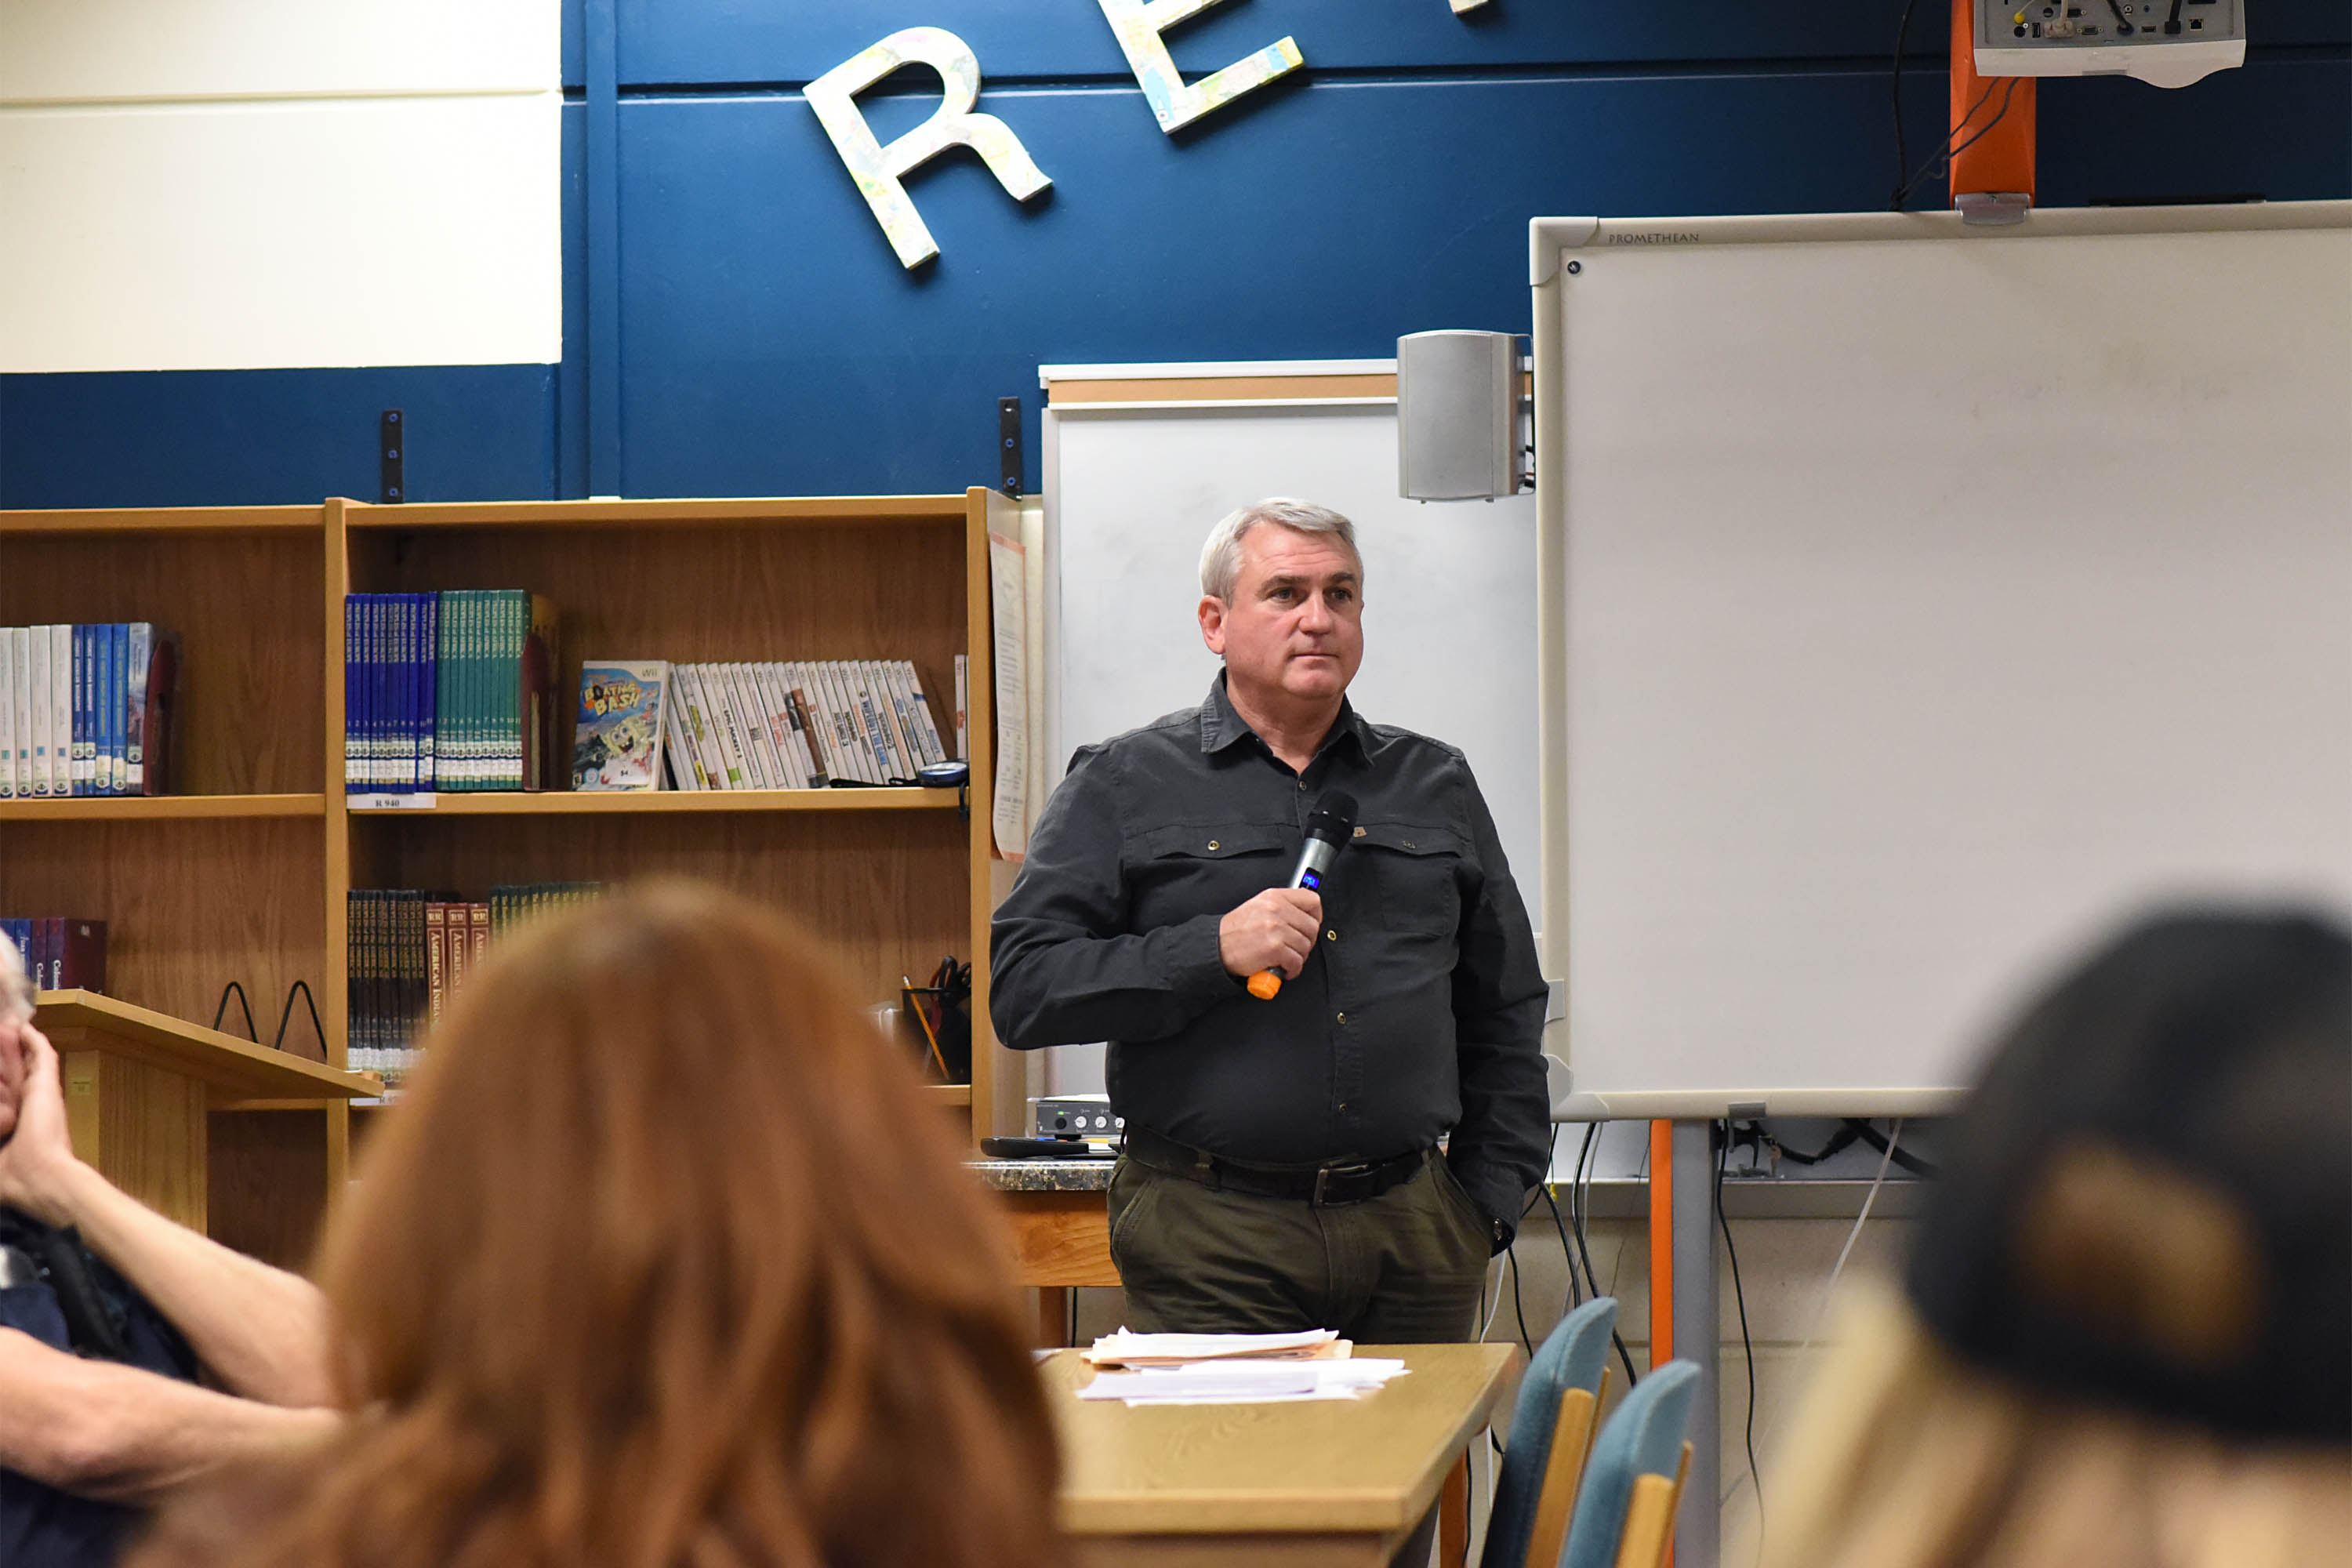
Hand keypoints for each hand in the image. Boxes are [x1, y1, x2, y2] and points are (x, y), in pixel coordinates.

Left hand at [0, 1023, 82, 1225]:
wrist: (39, 1179)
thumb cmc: (11, 1177)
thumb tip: (6, 1117)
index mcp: (16, 1128)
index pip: (5, 1097)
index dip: (1, 1085)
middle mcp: (29, 1110)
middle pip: (14, 1076)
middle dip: (7, 1059)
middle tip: (2, 1035)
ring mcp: (41, 1096)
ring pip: (25, 1064)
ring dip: (15, 1047)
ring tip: (8, 1027)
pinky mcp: (47, 1086)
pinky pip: (40, 1055)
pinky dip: (32, 1041)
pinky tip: (23, 1027)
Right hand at [1219, 887, 1322, 980]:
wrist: (1215, 947)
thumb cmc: (1235, 931)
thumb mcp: (1258, 907)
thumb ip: (1281, 907)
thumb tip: (1304, 916)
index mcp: (1274, 897)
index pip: (1312, 901)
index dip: (1316, 916)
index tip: (1311, 925)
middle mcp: (1276, 909)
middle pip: (1312, 927)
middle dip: (1307, 942)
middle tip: (1296, 948)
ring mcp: (1276, 928)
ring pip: (1305, 946)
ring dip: (1298, 958)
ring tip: (1286, 959)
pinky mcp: (1274, 948)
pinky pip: (1297, 962)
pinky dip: (1292, 969)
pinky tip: (1283, 969)